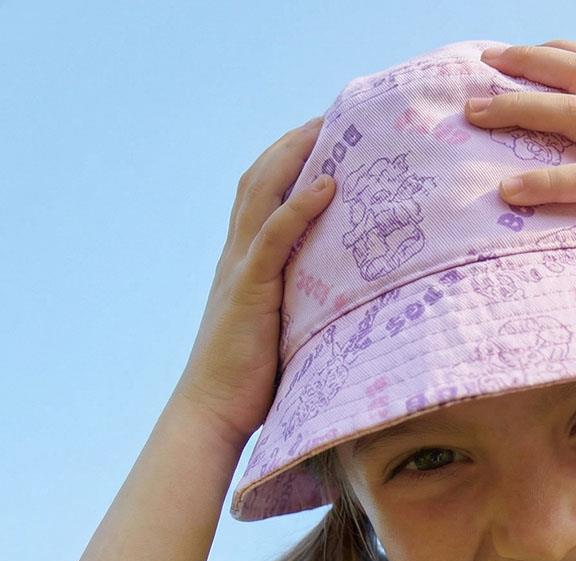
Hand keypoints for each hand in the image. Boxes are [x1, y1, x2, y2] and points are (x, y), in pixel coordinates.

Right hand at [175, 118, 336, 446]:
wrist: (214, 413)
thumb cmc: (252, 383)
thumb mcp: (284, 332)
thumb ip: (303, 306)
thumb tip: (346, 305)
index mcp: (244, 263)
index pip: (262, 194)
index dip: (288, 160)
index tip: (325, 138)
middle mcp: (237, 255)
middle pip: (260, 178)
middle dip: (294, 143)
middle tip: (334, 116)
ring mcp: (240, 270)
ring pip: (261, 194)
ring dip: (295, 156)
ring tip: (331, 128)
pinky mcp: (248, 291)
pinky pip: (272, 237)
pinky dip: (298, 207)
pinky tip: (326, 186)